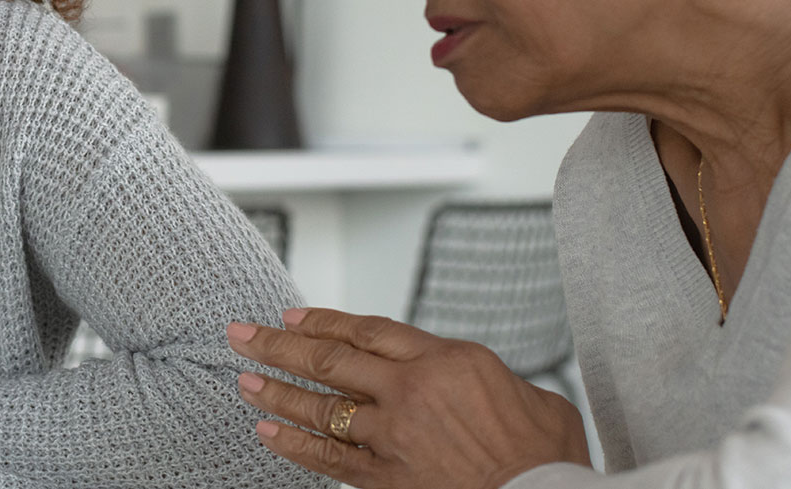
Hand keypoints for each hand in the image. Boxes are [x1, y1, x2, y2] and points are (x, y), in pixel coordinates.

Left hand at [228, 308, 587, 488]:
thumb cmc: (547, 454)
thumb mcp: (528, 393)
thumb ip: (483, 377)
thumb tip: (466, 378)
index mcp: (447, 360)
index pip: (369, 329)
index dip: (325, 321)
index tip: (293, 316)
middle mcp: (411, 391)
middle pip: (330, 359)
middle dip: (280, 345)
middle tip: (244, 334)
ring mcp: (394, 435)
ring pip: (320, 406)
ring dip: (276, 391)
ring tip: (244, 378)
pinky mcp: (387, 477)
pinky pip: (327, 457)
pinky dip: (293, 445)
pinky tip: (267, 433)